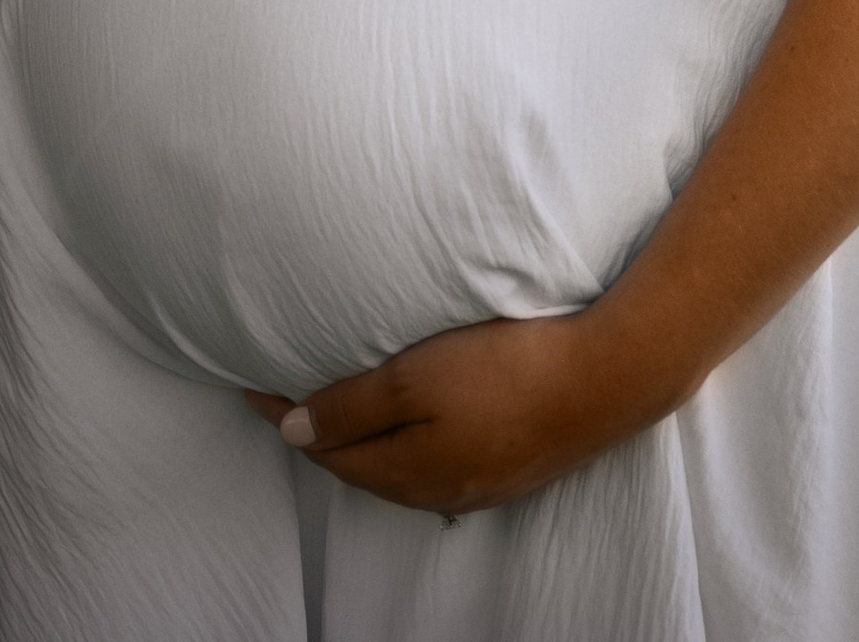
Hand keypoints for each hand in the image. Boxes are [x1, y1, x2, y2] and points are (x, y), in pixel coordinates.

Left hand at [246, 299, 672, 514]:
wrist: (608, 376)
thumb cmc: (507, 368)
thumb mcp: (416, 379)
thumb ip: (353, 407)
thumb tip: (293, 433)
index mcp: (412, 473)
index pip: (329, 452)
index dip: (286, 415)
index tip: (249, 383)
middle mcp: (441, 490)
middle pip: (362, 466)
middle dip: (320, 433)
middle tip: (283, 391)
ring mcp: (479, 483)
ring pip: (398, 467)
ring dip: (361, 437)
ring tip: (335, 401)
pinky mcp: (509, 465)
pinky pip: (434, 461)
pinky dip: (402, 440)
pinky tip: (409, 418)